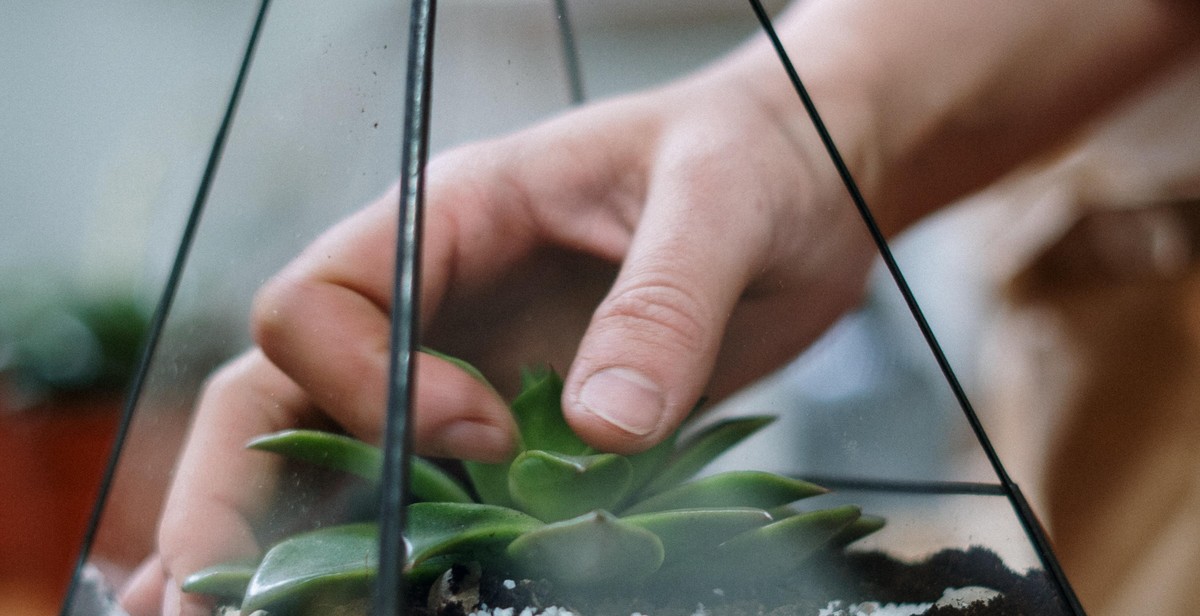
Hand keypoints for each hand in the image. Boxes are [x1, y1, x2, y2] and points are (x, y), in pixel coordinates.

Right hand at [119, 65, 876, 614]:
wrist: (807, 186)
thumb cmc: (756, 152)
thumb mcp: (716, 203)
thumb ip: (660, 305)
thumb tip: (603, 431)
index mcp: (450, 218)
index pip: (319, 303)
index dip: (366, 387)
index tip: (485, 435)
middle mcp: (436, 299)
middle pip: (282, 394)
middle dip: (232, 497)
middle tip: (199, 606)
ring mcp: (471, 365)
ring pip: (334, 454)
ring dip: (281, 540)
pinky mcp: (527, 425)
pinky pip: (435, 491)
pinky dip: (384, 548)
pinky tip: (355, 601)